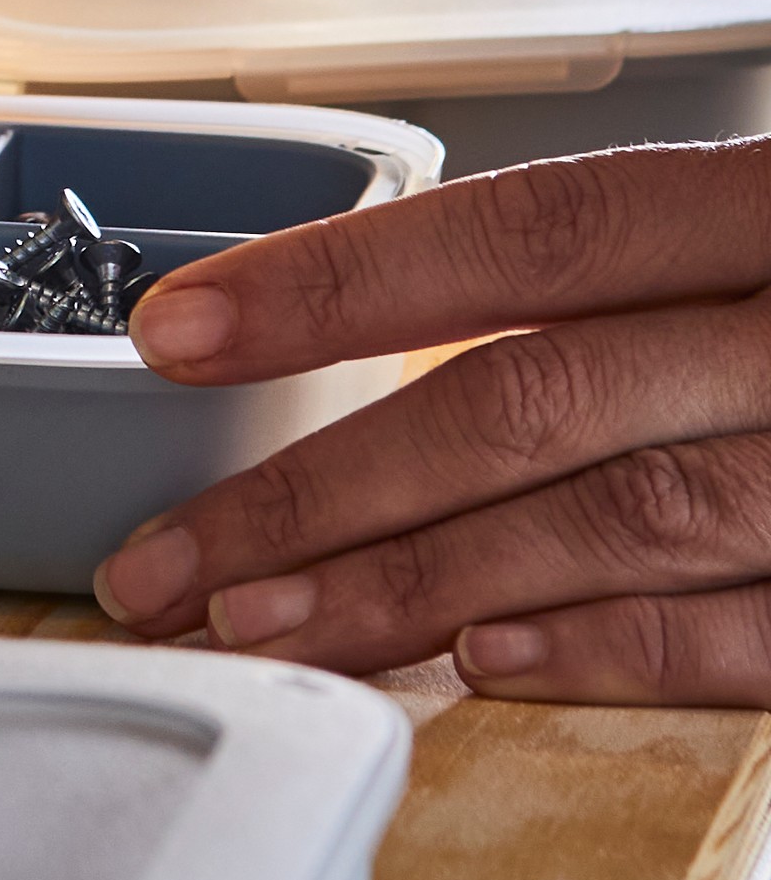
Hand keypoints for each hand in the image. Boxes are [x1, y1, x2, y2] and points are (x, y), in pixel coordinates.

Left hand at [97, 145, 770, 697]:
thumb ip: (629, 262)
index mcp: (767, 211)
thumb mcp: (767, 226)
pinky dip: (610, 649)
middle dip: (324, 489)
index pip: (528, 233)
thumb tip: (386, 298)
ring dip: (416, 582)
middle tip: (169, 561)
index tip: (178, 331)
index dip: (341, 282)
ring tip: (263, 625)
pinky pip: (746, 631)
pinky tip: (481, 668)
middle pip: (531, 401)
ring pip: (611, 523)